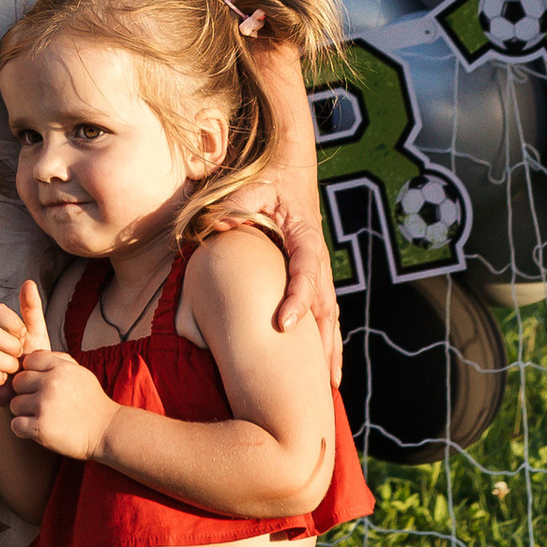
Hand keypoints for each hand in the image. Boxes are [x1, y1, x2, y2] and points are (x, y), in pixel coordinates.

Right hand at [0, 277, 50, 404]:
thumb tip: (28, 282)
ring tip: (15, 371)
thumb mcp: (35, 334)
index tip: (24, 336)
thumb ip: (31, 309)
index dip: (13, 324)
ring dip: (7, 365)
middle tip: (20, 357)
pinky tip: (5, 382)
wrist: (31, 393)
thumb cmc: (31, 361)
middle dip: (12, 347)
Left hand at [5, 344, 114, 462]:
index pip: (29, 360)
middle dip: (25, 393)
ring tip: (41, 417)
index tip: (39, 384)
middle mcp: (51, 383)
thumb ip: (59, 361)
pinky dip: (23, 429)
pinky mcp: (41, 428)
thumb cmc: (92, 403)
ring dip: (24, 413)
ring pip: (15, 404)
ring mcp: (45, 405)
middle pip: (18, 382)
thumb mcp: (81, 374)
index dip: (31, 372)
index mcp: (62, 368)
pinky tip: (37, 429)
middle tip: (38, 403)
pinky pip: (16, 424)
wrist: (107, 432)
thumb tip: (33, 355)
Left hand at [247, 35, 343, 384]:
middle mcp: (317, 256)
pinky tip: (323, 365)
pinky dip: (324, 337)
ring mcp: (318, 266)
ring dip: (331, 349)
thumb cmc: (267, 174)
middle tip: (326, 384)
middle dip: (327, 346)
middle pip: (327, 307)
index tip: (283, 328)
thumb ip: (231, 208)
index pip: (305, 274)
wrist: (292, 159)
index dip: (295, 301)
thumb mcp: (248, 186)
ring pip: (329, 314)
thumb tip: (214, 229)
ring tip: (331, 387)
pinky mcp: (312, 271)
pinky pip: (322, 310)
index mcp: (304, 236)